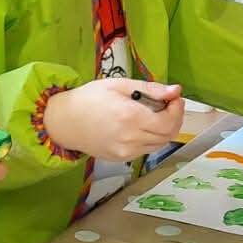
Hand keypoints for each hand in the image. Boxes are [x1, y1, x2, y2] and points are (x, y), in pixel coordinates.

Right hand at [40, 80, 185, 161]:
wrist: (64, 121)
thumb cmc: (88, 99)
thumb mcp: (119, 85)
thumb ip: (150, 89)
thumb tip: (175, 91)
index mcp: (130, 116)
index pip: (168, 121)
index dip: (177, 110)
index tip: (175, 99)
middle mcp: (130, 137)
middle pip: (167, 135)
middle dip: (174, 119)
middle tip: (169, 105)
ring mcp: (125, 151)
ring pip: (159, 144)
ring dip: (164, 130)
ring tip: (154, 115)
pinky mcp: (121, 158)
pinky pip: (146, 149)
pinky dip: (150, 138)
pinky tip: (141, 126)